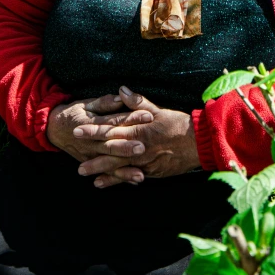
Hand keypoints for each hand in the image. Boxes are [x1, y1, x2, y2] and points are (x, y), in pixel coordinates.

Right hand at [47, 94, 153, 185]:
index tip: (148, 115)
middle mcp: (90, 141)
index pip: (114, 120)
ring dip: (124, 170)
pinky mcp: (90, 163)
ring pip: (109, 163)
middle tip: (143, 147)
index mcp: (91, 123)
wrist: (53, 129)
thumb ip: (105, 102)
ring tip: (140, 175)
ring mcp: (89, 155)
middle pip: (111, 144)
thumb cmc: (75, 113)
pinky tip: (134, 181)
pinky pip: (106, 172)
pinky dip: (119, 178)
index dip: (131, 117)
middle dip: (127, 147)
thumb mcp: (87, 104)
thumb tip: (122, 96)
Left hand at [77, 86, 200, 186]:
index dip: (94, 129)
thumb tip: (121, 90)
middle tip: (75, 154)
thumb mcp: (159, 110)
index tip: (78, 129)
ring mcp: (144, 162)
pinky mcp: (150, 172)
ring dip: (99, 169)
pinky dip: (114, 180)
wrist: (199, 144)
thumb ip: (138, 103)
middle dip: (92, 151)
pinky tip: (101, 183)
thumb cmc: (180, 125)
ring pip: (118, 166)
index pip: (113, 129)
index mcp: (141, 130)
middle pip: (111, 149)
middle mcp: (140, 147)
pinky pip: (129, 176)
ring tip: (82, 171)